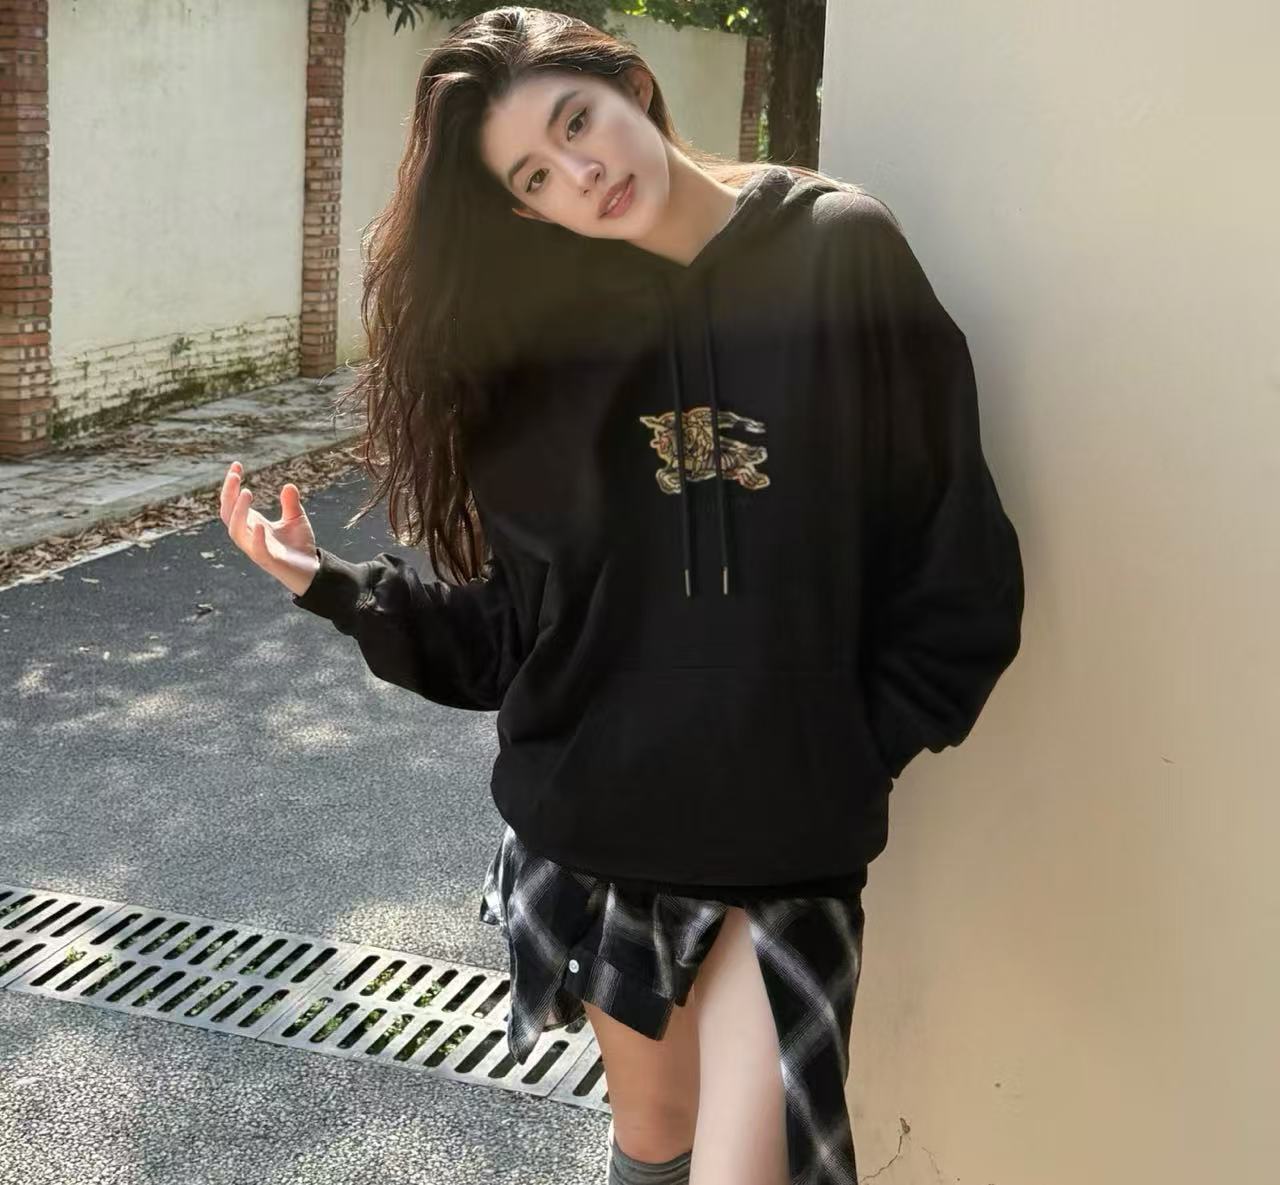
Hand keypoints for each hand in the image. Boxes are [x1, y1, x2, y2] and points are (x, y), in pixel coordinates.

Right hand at [219, 460, 320, 597]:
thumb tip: (288, 485)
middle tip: (235, 475)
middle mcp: (249, 535)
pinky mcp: (268, 561)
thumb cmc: (299, 547)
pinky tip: (259, 525)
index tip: (236, 465)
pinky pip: (257, 550)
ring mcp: (256, 548)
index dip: (232, 485)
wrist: (311, 571)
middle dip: (229, 494)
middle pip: (228, 513)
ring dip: (239, 511)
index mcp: (252, 524)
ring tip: (247, 492)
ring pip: (236, 531)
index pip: (233, 502)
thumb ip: (290, 504)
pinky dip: (256, 538)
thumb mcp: (296, 520)